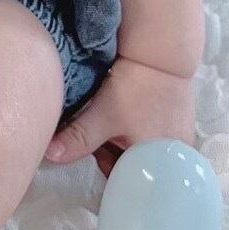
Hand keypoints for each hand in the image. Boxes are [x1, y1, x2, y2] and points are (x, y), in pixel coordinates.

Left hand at [42, 54, 195, 175]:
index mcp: (162, 162)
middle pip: (136, 165)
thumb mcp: (104, 115)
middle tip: (98, 138)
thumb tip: (49, 155)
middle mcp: (175, 155)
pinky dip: (136, 130)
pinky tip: (125, 117)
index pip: (131, 180)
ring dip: (124, 142)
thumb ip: (77, 138)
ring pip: (142, 149)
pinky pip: (151, 135)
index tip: (94, 154)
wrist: (161, 49)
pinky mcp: (178, 120)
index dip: (109, 170)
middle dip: (114, 155)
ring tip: (108, 125)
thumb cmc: (137, 86)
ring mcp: (179, 137)